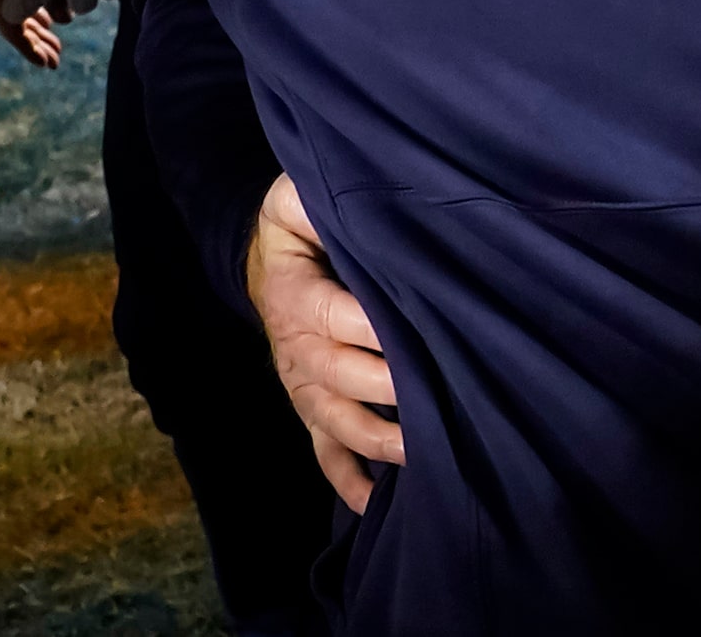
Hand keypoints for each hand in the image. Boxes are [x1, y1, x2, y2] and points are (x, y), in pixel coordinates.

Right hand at [246, 174, 401, 511]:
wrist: (268, 258)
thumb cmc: (298, 222)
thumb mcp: (294, 196)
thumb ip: (310, 197)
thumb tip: (335, 195)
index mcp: (292, 293)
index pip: (329, 314)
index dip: (367, 326)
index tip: (406, 331)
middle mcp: (293, 346)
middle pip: (336, 374)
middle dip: (383, 387)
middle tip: (431, 391)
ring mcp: (302, 383)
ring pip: (333, 419)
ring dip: (373, 439)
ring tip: (418, 451)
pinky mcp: (311, 405)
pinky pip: (323, 449)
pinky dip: (346, 479)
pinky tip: (375, 504)